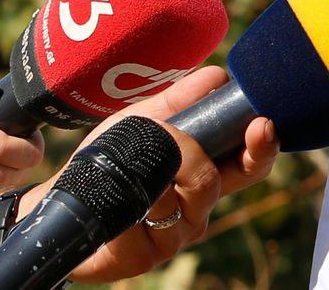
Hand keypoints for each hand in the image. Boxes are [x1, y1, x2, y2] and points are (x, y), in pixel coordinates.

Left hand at [59, 68, 276, 282]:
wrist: (64, 200)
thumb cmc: (110, 160)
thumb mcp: (145, 121)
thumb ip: (182, 99)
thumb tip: (219, 75)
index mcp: (205, 170)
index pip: (249, 162)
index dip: (264, 145)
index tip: (264, 122)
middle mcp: (199, 204)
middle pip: (234, 179)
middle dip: (239, 153)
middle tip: (244, 130)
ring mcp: (178, 231)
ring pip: (197, 192)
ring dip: (171, 167)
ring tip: (141, 163)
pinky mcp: (152, 254)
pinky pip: (158, 215)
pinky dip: (142, 194)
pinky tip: (125, 195)